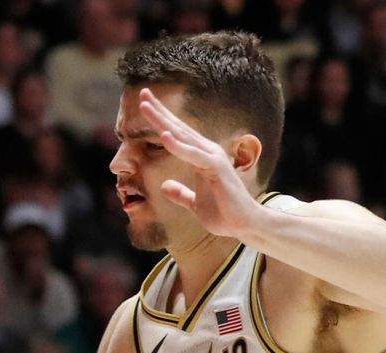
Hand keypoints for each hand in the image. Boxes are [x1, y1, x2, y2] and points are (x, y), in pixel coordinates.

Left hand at [137, 87, 263, 238]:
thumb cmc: (223, 213)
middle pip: (178, 128)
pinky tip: (164, 135)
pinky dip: (179, 145)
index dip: (161, 119)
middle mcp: (207, 152)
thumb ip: (181, 194)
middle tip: (142, 92)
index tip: (144, 104)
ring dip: (163, 121)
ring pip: (183, 136)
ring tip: (145, 106)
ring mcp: (212, 158)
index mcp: (200, 158)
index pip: (177, 134)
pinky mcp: (216, 168)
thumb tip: (165, 186)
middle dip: (159, 111)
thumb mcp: (194, 204)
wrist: (243, 226)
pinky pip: (193, 155)